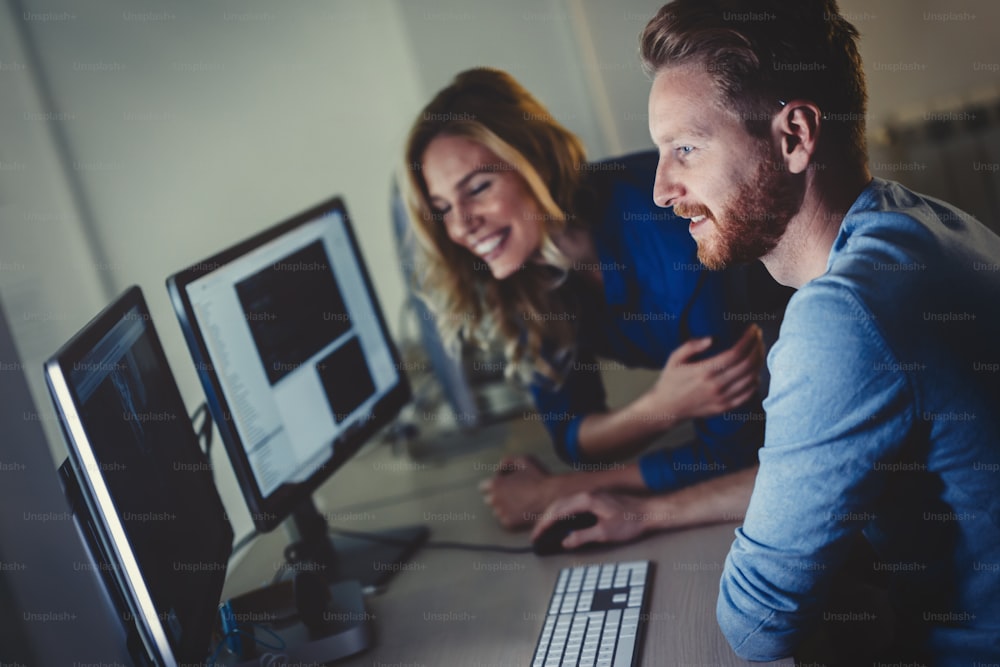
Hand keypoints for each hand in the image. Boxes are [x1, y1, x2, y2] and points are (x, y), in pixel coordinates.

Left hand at [478, 456, 555, 529]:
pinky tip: (523, 509)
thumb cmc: (538, 477)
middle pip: (489, 499)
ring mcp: (501, 513)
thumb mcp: (523, 460)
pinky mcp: (509, 523)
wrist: (552, 497)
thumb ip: (507, 461)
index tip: (504, 483)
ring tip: (521, 501)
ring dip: (505, 506)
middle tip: (513, 492)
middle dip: (498, 496)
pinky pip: (506, 520)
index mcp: (495, 484)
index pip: (483, 487)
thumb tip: (499, 469)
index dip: (494, 484)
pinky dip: (512, 516)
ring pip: (498, 510)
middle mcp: (495, 500)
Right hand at [530, 492, 651, 550]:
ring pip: (564, 503)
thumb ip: (582, 537)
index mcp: (586, 499)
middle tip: (536, 534)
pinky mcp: (596, 499)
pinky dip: (562, 512)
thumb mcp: (605, 533)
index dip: (544, 524)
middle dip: (544, 519)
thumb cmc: (631, 521)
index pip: (557, 510)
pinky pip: (572, 504)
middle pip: (557, 504)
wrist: (649, 512)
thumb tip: (565, 542)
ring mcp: (591, 495)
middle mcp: (587, 494)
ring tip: (544, 528)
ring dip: (552, 515)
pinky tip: (562, 521)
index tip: (536, 535)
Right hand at [645, 324, 763, 420]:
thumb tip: (712, 338)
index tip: (753, 329)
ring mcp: (722, 399)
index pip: (735, 353)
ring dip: (759, 362)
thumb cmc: (670, 381)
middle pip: (747, 364)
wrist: (666, 409)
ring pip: (751, 378)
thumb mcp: (674, 359)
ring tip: (758, 350)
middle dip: (757, 347)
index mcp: (704, 371)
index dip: (748, 339)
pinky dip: (755, 381)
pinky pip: (748, 394)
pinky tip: (754, 371)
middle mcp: (716, 386)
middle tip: (758, 337)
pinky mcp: (725, 408)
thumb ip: (691, 346)